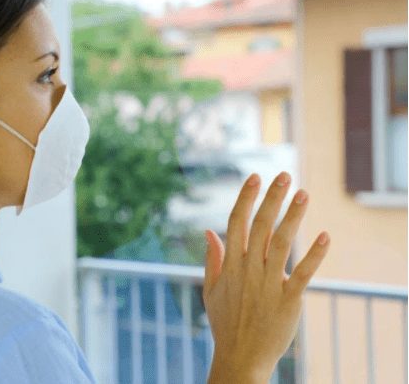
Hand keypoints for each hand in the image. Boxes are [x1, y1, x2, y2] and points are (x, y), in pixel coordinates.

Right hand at [203, 172, 329, 381]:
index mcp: (230, 265)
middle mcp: (249, 270)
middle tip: (285, 176)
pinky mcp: (289, 300)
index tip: (255, 177)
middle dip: (272, 198)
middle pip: (260, 226)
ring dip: (293, 217)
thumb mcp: (211, 289)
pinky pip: (303, 274)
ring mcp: (269, 284)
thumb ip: (212, 259)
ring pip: (281, 244)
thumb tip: (208, 230)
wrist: (240, 357)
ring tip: (304, 194)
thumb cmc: (224, 323)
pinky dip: (314, 255)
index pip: (236, 222)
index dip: (245, 198)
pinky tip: (324, 236)